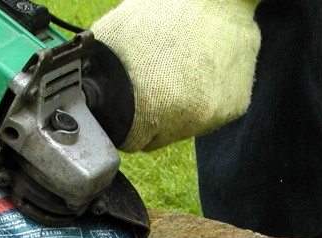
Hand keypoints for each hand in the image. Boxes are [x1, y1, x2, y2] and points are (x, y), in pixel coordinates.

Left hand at [92, 0, 262, 151]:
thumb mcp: (112, 39)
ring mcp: (215, 114)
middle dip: (150, 118)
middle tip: (150, 86)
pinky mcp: (236, 107)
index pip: (132, 141)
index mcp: (153, 108)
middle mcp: (188, 118)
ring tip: (174, 74)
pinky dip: (202, 100)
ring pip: (184, 129)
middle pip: (158, 138)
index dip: (125, 125)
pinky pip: (209, 115)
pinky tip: (196, 74)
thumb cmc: (164, 12)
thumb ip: (98, 74)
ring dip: (176, 110)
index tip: (126, 111)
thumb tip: (85, 94)